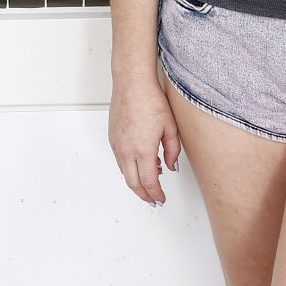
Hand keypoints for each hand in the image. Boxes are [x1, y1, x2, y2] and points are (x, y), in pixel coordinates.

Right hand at [108, 73, 181, 206]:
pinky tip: (142, 164)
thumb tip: (172, 167)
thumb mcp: (170, 127)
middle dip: (144, 195)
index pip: (149, 182)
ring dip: (137, 182)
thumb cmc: (150, 100)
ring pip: (125, 173)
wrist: (132, 84)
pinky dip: (131, 168)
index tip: (161, 199)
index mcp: (143, 150)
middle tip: (154, 201)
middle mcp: (126, 150)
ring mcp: (117, 145)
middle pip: (133, 183)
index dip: (156, 194)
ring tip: (151, 183)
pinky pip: (120, 161)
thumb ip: (173, 151)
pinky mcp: (113, 139)